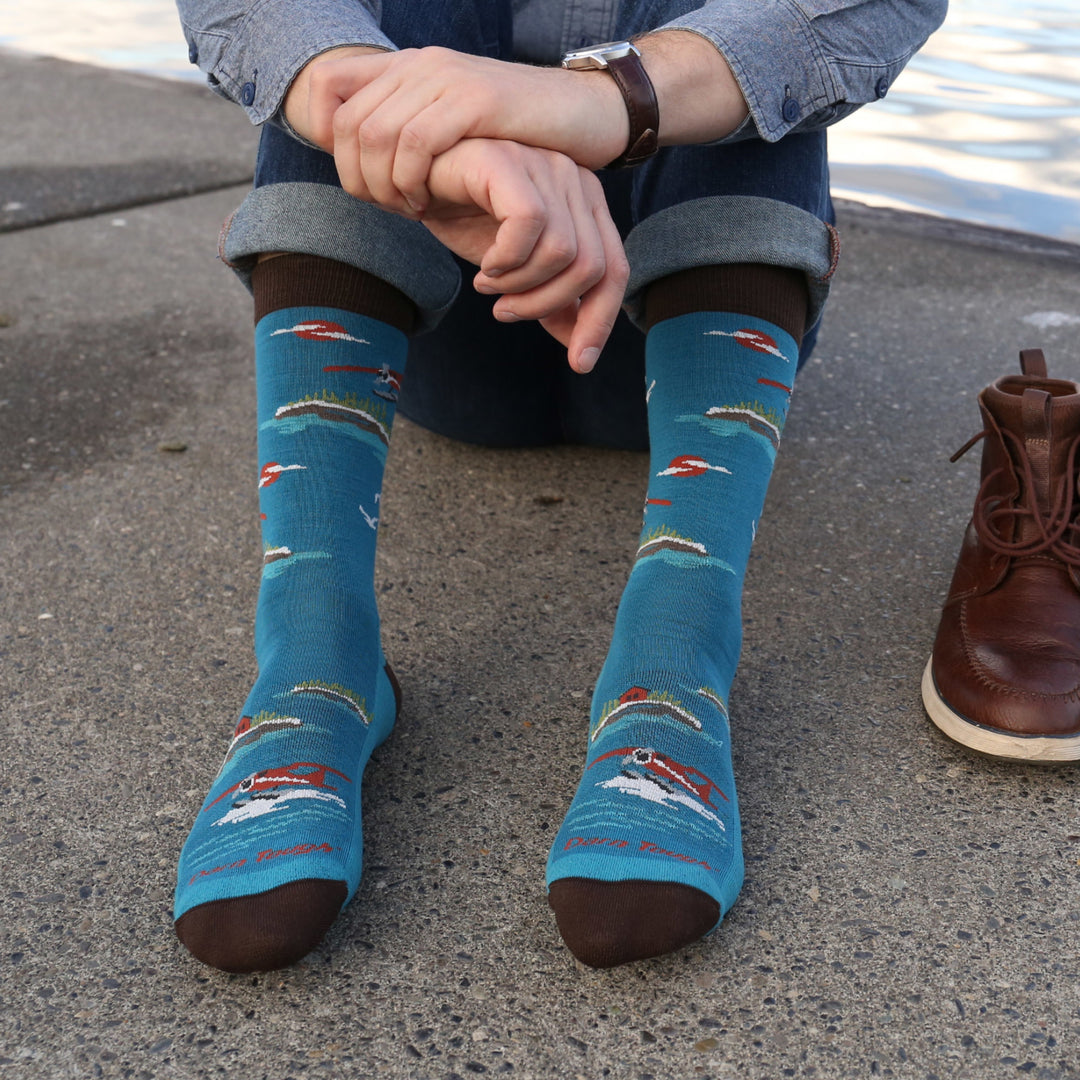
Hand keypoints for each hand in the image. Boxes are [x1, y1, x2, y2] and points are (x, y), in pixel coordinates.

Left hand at [285, 36, 747, 214]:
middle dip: (357, 178)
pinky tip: (426, 206)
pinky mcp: (474, 100)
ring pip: (376, 133)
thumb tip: (361, 159)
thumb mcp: (454, 129)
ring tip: (409, 212)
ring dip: (383, 185)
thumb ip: (409, 134)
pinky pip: (416, 140)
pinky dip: (410, 180)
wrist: (584, 112)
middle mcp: (422, 64)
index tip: (364, 190)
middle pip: (349, 123)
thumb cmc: (520, 136)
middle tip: (389, 212)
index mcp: (411, 67)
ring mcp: (447, 78)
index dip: (334, 150)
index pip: (331, 94)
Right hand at [418, 139, 628, 373]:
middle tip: (504, 311)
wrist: (415, 183)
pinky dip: (505, 259)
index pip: (615, 272)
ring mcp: (544, 166)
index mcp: (587, 205)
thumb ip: (553, 301)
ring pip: (561, 252)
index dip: (600, 323)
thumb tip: (581, 350)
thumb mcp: (519, 271)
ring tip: (487, 283)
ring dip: (519, 284)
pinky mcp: (509, 162)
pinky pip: (528, 223)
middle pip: (592, 268)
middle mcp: (575, 180)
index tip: (579, 363)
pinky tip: (484, 264)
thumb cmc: (469, 220)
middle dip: (545, 306)